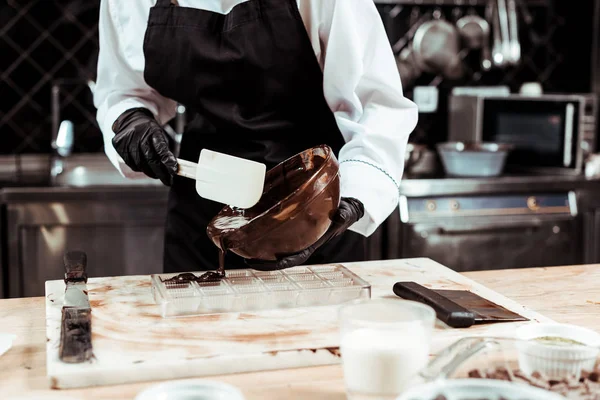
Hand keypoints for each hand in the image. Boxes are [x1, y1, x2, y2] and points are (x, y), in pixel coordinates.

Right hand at [111, 108, 177, 185]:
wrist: (127, 120)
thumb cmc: (147, 130)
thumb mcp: (159, 133)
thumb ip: (165, 150)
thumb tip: (172, 167)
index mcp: (150, 130)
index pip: (160, 149)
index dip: (168, 162)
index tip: (173, 171)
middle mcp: (136, 135)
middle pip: (150, 159)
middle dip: (161, 172)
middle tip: (168, 179)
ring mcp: (125, 143)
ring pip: (140, 165)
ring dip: (150, 173)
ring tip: (157, 175)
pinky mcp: (117, 149)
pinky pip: (130, 166)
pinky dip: (140, 170)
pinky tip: (145, 170)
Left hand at [245, 198, 363, 270]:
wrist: (345, 205)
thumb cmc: (345, 211)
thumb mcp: (348, 213)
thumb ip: (345, 215)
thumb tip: (340, 215)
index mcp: (312, 244)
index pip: (293, 258)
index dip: (278, 264)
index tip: (263, 265)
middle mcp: (301, 241)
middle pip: (279, 256)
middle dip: (263, 260)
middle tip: (245, 258)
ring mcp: (296, 234)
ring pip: (275, 244)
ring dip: (259, 247)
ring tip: (242, 244)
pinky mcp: (292, 225)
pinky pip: (276, 231)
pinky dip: (264, 231)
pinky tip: (252, 226)